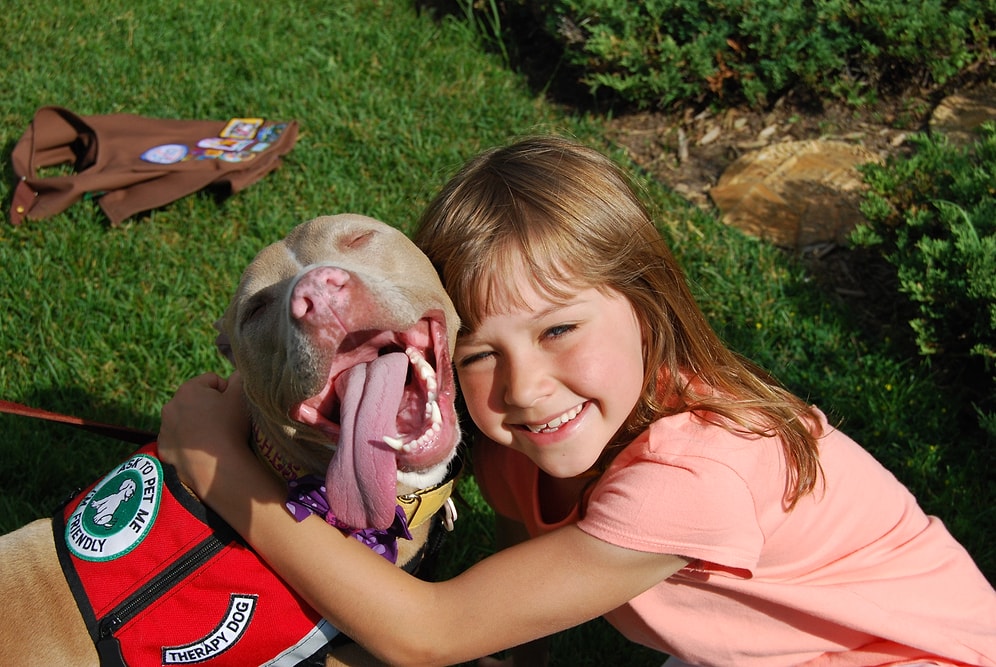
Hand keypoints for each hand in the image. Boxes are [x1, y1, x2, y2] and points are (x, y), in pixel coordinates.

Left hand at [158, 372, 251, 499]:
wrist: (214, 467)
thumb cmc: (229, 427)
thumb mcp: (241, 397)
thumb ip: (240, 378)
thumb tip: (238, 373)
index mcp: (189, 389)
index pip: (212, 380)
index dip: (226, 391)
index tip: (233, 407)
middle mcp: (171, 405)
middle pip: (196, 399)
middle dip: (209, 406)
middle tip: (225, 422)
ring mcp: (164, 427)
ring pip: (185, 419)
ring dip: (197, 423)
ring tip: (213, 437)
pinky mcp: (163, 446)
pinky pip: (177, 438)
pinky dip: (188, 440)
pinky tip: (201, 449)